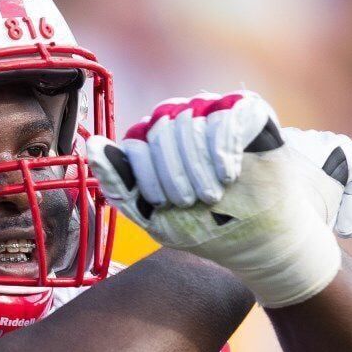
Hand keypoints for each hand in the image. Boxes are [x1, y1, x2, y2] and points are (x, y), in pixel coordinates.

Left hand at [87, 91, 351, 307]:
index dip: (146, 174)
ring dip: (196, 162)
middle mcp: (182, 119)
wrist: (258, 240)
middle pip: (161, 128)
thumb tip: (93, 147)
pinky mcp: (248, 111)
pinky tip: (229, 173)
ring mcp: (215, 111)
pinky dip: (222, 147)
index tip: (163, 204)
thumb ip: (121, 184)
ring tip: (212, 193)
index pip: (136, 142)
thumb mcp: (154, 216)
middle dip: (173, 171)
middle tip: (192, 201)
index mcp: (154, 142)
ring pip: (190, 118)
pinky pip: (226, 113)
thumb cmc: (204, 226)